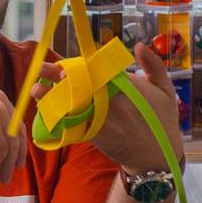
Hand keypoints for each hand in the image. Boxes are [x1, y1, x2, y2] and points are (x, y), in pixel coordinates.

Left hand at [29, 42, 182, 173]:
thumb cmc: (162, 121)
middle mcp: (111, 101)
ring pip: (72, 103)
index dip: (78, 65)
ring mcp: (101, 119)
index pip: (97, 70)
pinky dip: (60, 116)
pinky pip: (73, 123)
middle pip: (81, 84)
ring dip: (52, 96)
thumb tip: (141, 44)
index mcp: (127, 86)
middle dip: (59, 76)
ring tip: (36, 89)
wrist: (156, 158)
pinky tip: (47, 110)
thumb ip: (154, 65)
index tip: (66, 62)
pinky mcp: (95, 135)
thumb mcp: (165, 90)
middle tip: (42, 69)